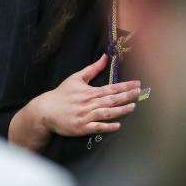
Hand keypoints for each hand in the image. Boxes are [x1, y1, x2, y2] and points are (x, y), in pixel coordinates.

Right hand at [8, 54, 140, 150]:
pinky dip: (108, 126)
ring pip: (107, 113)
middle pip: (112, 99)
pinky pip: (97, 127)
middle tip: (140, 93)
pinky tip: (117, 125)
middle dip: (127, 96)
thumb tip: (105, 57)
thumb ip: (92, 68)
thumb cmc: (61, 94)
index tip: (137, 84)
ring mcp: (86, 116)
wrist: (45, 110)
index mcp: (90, 92)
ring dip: (121, 110)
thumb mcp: (76, 78)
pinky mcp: (82, 127)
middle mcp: (89, 103)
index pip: (111, 88)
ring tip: (132, 107)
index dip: (126, 86)